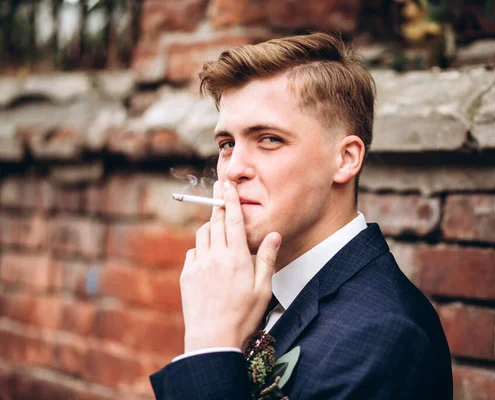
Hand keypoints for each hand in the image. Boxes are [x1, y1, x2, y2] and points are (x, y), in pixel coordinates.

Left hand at [180, 180, 280, 351]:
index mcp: (237, 257)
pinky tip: (209, 257)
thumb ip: (267, 258)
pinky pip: (193, 252)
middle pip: (216, 221)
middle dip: (218, 204)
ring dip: (210, 226)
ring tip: (218, 228)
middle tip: (219, 190)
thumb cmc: (243, 314)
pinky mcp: (187, 275)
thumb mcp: (263, 288)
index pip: (234, 220)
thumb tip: (273, 234)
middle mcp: (215, 256)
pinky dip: (201, 248)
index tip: (226, 184)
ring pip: (202, 235)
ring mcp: (198, 265)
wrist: (213, 338)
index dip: (230, 200)